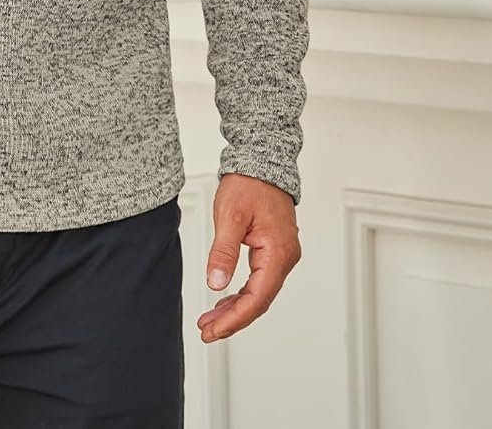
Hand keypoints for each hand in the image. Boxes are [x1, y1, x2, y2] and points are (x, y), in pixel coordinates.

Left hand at [196, 173, 301, 342]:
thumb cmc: (249, 184)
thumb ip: (224, 252)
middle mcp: (285, 257)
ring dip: (235, 308)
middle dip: (232, 318)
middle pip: (259, 300)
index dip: (234, 318)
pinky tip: (224, 299)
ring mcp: (281, 254)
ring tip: (210, 319)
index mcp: (278, 252)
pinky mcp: (273, 250)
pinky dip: (241, 293)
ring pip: (259, 292)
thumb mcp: (230, 216)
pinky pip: (259, 280)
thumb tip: (216, 284)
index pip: (257, 298)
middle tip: (207, 331)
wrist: (261, 161)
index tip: (213, 330)